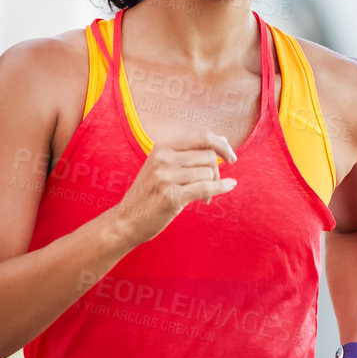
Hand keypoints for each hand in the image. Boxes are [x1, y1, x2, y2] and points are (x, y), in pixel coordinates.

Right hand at [107, 129, 238, 246]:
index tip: (230, 156)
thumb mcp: (161, 166)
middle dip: (217, 170)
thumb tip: (221, 140)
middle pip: (208, 155)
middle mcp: (164, 159)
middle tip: (212, 184)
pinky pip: (206, 187)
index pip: (201, 136)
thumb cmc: (149, 194)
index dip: (221, 144)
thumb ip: (187, 154)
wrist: (126, 220)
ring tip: (204, 196)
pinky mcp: (172, 197)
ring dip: (213, 184)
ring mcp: (166, 178)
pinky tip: (230, 186)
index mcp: (162, 147)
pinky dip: (221, 187)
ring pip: (209, 172)